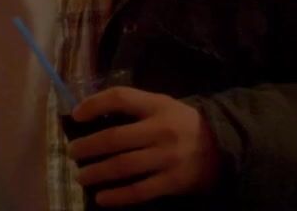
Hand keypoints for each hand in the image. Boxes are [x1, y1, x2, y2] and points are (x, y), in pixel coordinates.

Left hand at [67, 86, 219, 205]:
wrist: (223, 146)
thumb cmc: (182, 123)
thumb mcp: (161, 105)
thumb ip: (133, 107)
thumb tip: (90, 115)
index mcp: (157, 105)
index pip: (120, 98)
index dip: (94, 104)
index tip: (75, 115)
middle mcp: (161, 130)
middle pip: (115, 138)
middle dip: (88, 146)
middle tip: (72, 153)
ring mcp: (168, 157)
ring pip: (123, 166)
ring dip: (97, 172)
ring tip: (82, 176)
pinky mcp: (173, 182)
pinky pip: (140, 191)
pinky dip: (117, 196)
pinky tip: (101, 198)